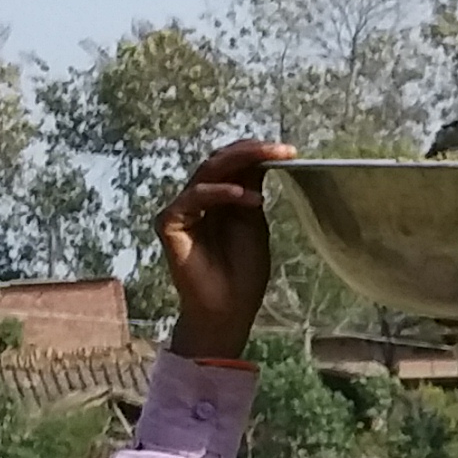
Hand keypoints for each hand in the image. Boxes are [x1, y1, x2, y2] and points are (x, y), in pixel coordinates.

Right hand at [158, 140, 293, 360]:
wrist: (228, 307)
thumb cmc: (243, 271)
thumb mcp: (255, 224)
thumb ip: (253, 192)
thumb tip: (264, 159)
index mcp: (219, 197)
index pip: (233, 164)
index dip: (257, 152)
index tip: (289, 150)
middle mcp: (198, 198)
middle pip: (219, 162)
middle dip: (250, 151)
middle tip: (280, 149)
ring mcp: (182, 209)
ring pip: (206, 173)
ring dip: (239, 165)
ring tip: (269, 164)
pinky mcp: (169, 223)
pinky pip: (193, 199)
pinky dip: (220, 194)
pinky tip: (248, 197)